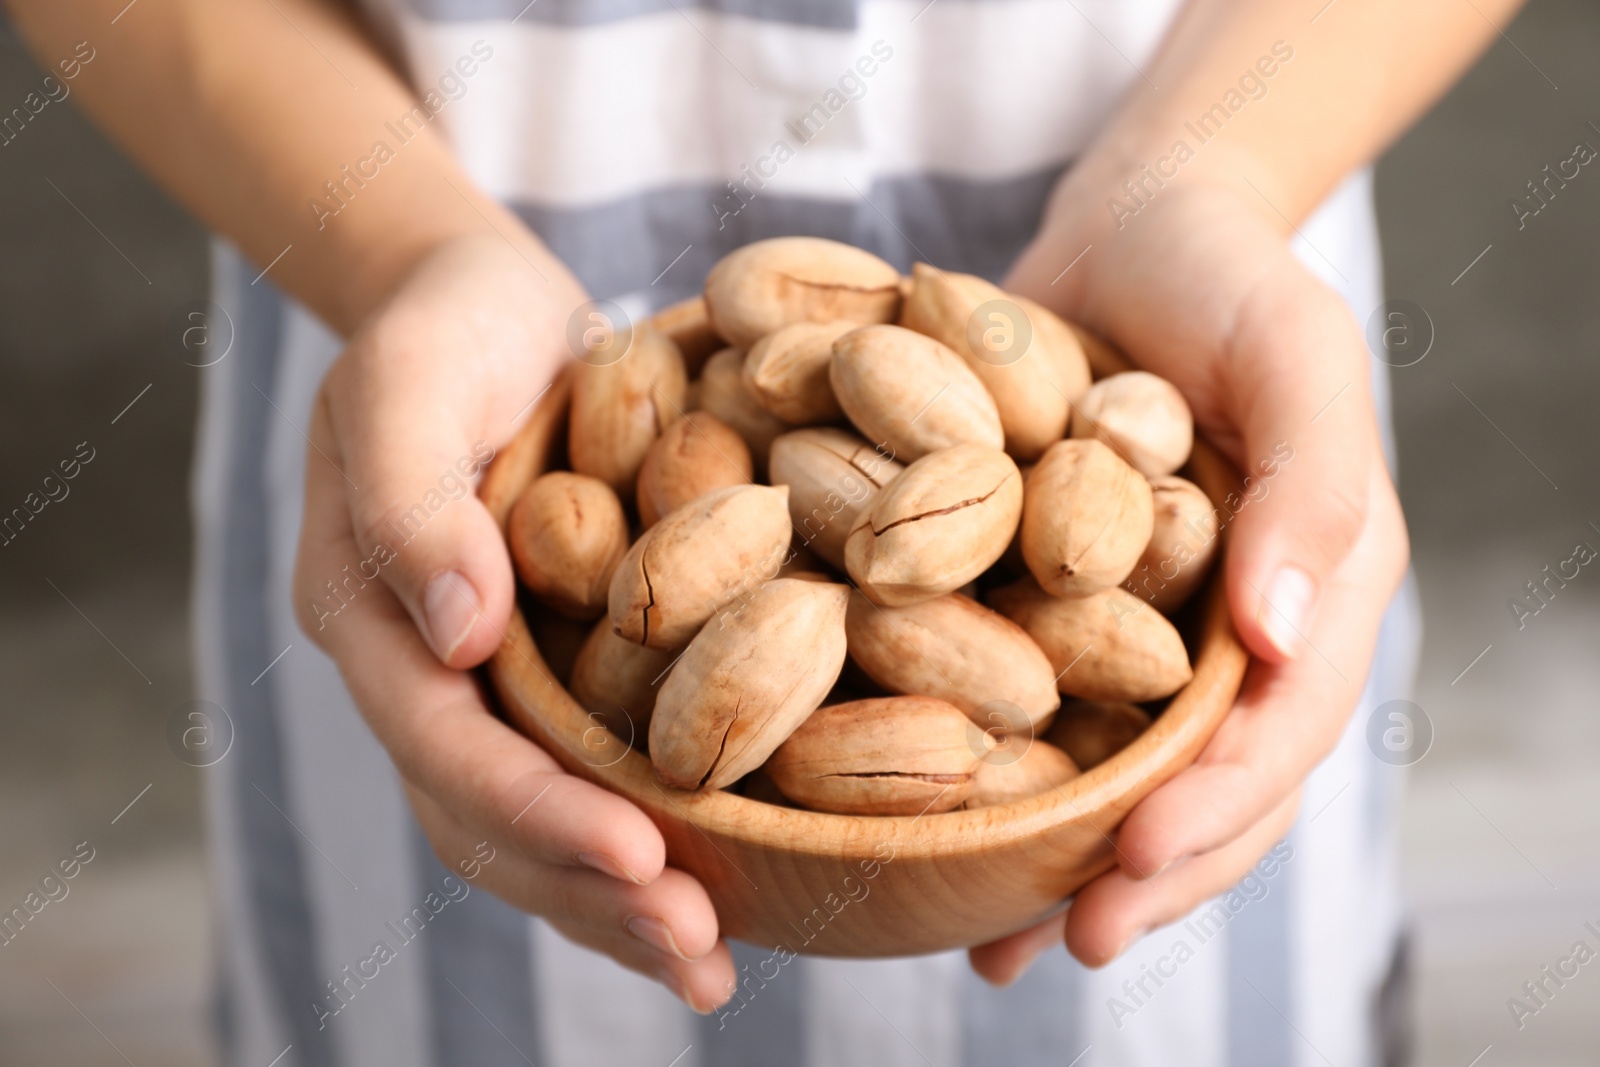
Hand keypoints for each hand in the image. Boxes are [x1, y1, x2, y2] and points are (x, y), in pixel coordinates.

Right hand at [293, 234, 735, 1009]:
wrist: (484, 310)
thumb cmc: (445, 330)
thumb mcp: (409, 379)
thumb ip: (413, 500)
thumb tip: (459, 636)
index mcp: (368, 615)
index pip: (444, 744)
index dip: (535, 810)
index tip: (641, 856)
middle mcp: (421, 673)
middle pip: (487, 820)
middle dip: (587, 892)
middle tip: (695, 950)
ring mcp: (484, 685)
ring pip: (532, 830)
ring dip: (615, 905)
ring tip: (709, 964)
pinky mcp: (549, 675)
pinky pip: (583, 784)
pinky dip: (638, 849)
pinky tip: (715, 898)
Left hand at [969, 179, 1408, 978]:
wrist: (1133, 229)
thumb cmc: (1229, 276)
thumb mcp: (1294, 354)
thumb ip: (1313, 484)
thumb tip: (1287, 635)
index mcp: (1312, 591)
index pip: (1281, 728)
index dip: (1219, 807)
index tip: (1136, 860)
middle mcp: (1230, 632)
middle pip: (1205, 784)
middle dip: (1144, 873)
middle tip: (1069, 944)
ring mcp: (1144, 627)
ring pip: (1120, 772)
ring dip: (1067, 863)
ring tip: (1003, 946)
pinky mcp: (1058, 602)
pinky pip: (1035, 704)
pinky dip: (998, 776)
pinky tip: (937, 844)